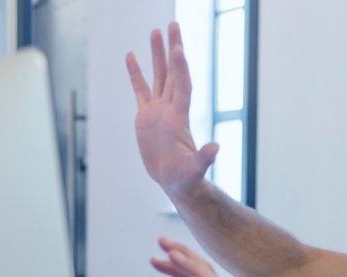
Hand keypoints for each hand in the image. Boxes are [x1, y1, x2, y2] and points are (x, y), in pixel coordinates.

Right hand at [125, 23, 218, 198]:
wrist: (175, 182)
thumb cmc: (185, 178)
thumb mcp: (194, 170)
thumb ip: (203, 159)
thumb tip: (216, 148)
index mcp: (179, 118)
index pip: (181, 87)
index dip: (180, 69)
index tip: (178, 49)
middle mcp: (170, 108)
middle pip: (172, 72)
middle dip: (172, 49)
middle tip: (173, 25)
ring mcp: (158, 110)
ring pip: (158, 76)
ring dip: (157, 54)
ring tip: (155, 31)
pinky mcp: (146, 116)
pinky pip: (140, 89)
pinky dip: (135, 73)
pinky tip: (131, 56)